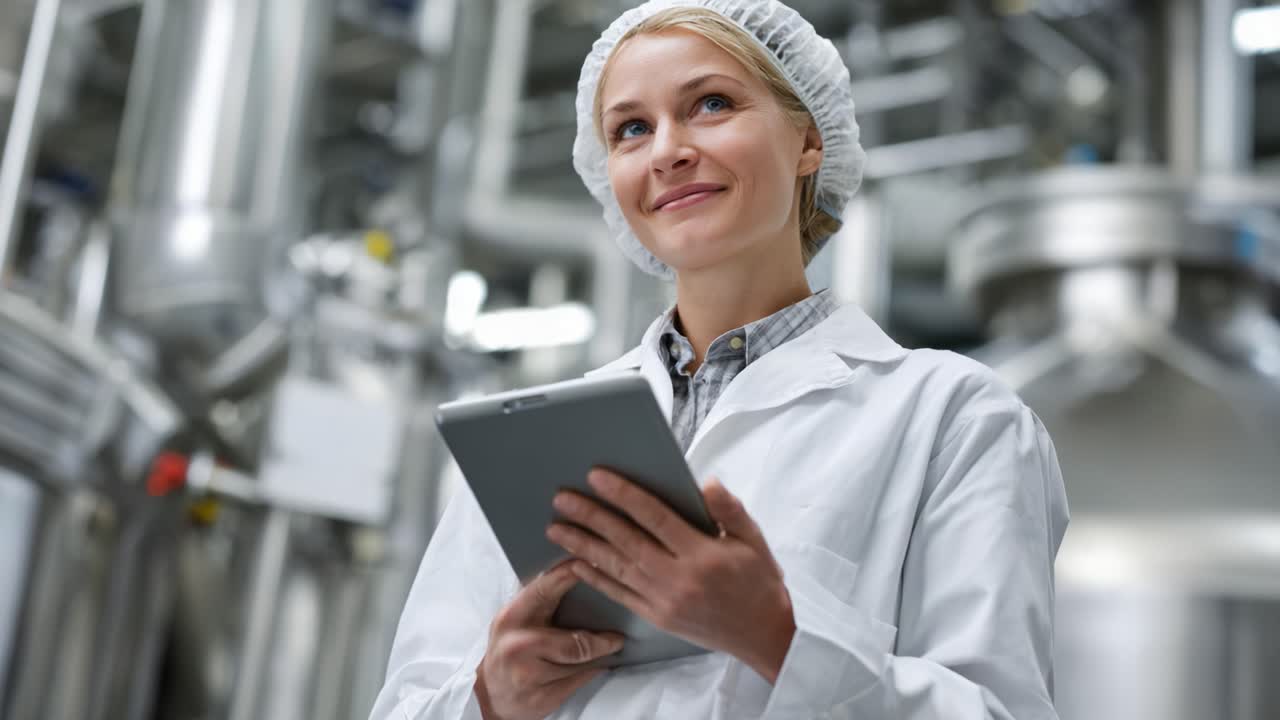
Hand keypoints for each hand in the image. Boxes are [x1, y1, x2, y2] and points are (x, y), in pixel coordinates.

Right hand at [475, 562, 624, 719]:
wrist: (489, 695)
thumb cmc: (508, 650)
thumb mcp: (514, 621)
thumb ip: (539, 602)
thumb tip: (579, 574)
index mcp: (512, 617)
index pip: (545, 590)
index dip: (571, 576)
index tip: (595, 565)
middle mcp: (518, 645)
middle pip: (574, 642)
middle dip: (601, 641)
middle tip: (617, 638)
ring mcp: (528, 674)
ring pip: (579, 664)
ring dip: (597, 658)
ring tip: (606, 651)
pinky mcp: (541, 698)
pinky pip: (578, 682)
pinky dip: (590, 673)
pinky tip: (594, 667)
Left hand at [546, 470, 795, 682]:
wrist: (764, 635)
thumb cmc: (759, 581)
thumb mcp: (754, 539)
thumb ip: (729, 509)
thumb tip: (706, 483)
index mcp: (701, 554)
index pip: (654, 517)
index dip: (624, 495)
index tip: (597, 476)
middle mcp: (677, 578)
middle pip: (625, 540)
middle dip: (591, 516)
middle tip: (562, 498)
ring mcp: (663, 601)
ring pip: (615, 567)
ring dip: (582, 545)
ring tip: (556, 527)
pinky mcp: (657, 617)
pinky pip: (619, 594)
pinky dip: (595, 578)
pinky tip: (574, 564)